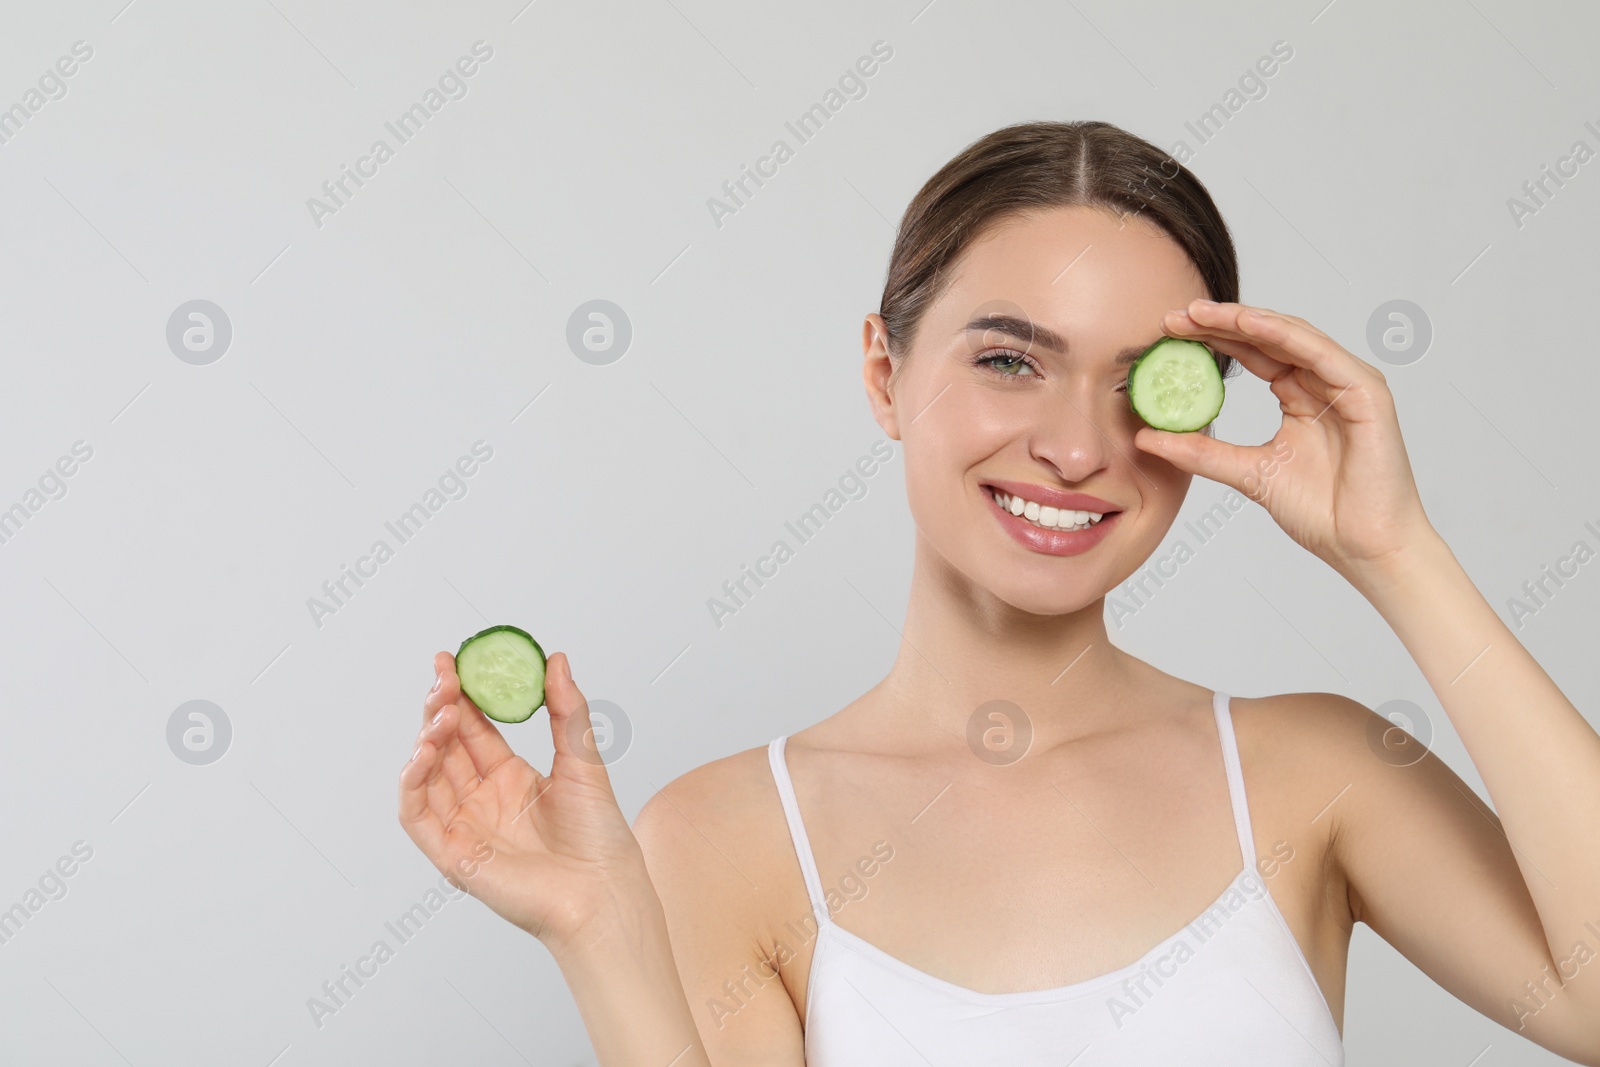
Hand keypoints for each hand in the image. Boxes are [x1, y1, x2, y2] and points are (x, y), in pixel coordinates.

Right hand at [399, 649, 649, 953]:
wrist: (604, 891)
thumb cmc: (599, 836)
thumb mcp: (583, 759)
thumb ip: (566, 710)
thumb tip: (557, 659)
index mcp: (510, 778)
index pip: (473, 728)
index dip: (460, 695)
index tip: (453, 661)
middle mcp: (482, 800)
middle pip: (446, 746)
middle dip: (440, 708)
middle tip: (444, 676)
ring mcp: (465, 826)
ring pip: (427, 775)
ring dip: (427, 738)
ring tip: (443, 709)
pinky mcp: (452, 855)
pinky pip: (418, 815)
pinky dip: (412, 782)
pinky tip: (423, 751)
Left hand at [1134, 299, 1436, 578]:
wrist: (1363, 546)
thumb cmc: (1322, 513)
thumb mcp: (1247, 473)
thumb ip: (1201, 453)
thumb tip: (1147, 438)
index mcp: (1300, 397)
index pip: (1252, 355)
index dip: (1211, 340)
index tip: (1167, 333)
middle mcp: (1324, 382)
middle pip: (1267, 339)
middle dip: (1220, 323)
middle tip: (1173, 316)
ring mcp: (1347, 383)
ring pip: (1291, 337)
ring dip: (1245, 321)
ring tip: (1202, 313)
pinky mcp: (1366, 391)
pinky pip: (1319, 353)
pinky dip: (1283, 335)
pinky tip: (1248, 323)